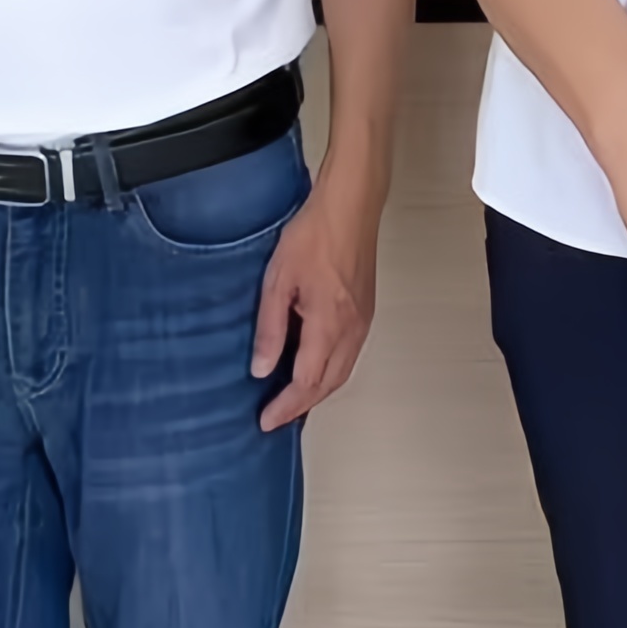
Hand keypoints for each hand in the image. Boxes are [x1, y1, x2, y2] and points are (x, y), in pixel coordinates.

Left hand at [250, 187, 382, 430]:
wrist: (350, 207)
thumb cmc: (314, 235)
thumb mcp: (278, 281)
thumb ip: (270, 328)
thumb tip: (261, 368)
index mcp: (328, 325)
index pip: (306, 382)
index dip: (285, 406)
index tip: (265, 420)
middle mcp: (351, 330)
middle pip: (328, 384)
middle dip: (302, 407)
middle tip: (276, 418)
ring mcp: (362, 322)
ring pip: (342, 372)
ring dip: (317, 391)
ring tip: (291, 401)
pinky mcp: (365, 311)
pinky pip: (349, 355)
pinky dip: (329, 372)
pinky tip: (313, 368)